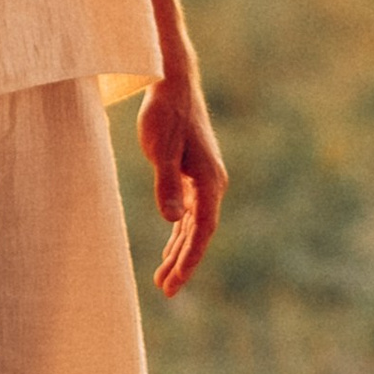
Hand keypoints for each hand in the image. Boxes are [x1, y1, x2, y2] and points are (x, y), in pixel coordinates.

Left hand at [138, 70, 227, 293]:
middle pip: (199, 233)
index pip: (202, 231)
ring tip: (164, 278)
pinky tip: (170, 247)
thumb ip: (167, 185)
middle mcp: (212, 183)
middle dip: (184, 263)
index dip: (189, 260)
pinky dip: (180, 233)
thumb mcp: (161, 150)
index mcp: (209, 181)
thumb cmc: (165, 114)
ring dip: (181, 251)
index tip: (174, 284)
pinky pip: (190, 213)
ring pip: (194, 225)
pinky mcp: (194, 173)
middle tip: (166, 291)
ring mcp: (204, 179)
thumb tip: (173, 221)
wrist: (173, 83)